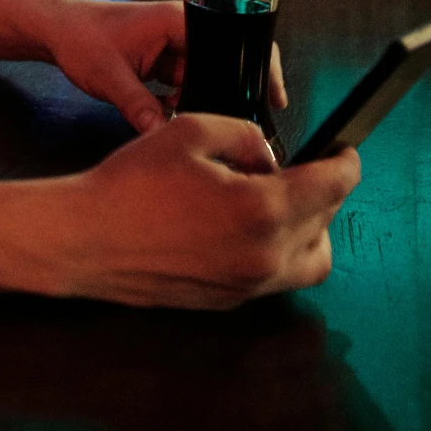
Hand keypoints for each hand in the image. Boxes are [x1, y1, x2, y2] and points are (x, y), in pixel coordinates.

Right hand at [37, 114, 358, 308]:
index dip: (345, 162)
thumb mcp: (188, 131)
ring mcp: (249, 284)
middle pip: (327, 222)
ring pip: (311, 260)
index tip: (343, 152)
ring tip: (279, 203)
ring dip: (309, 228)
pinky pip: (277, 277)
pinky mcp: (229, 300)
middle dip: (321, 191)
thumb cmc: (129, 185)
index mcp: (262, 209)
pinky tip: (244, 226)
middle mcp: (266, 254)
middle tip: (299, 169)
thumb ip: (244, 134)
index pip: (333, 187)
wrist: (86, 239)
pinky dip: (278, 250)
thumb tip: (268, 156)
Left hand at [41, 0, 287, 134]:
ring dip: (204, 100)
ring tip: (202, 123)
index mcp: (177, 21)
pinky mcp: (163, 62)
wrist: (55, 31)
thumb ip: (138, 106)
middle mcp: (182, 31)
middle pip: (224, 63)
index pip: (233, 39)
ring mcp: (173, 47)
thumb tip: (165, 135)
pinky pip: (186, 86)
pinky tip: (173, 116)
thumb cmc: (80, 40)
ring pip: (205, 79)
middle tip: (242, 124)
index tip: (274, 98)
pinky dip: (184, 102)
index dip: (257, 68)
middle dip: (230, 92)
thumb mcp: (109, 76)